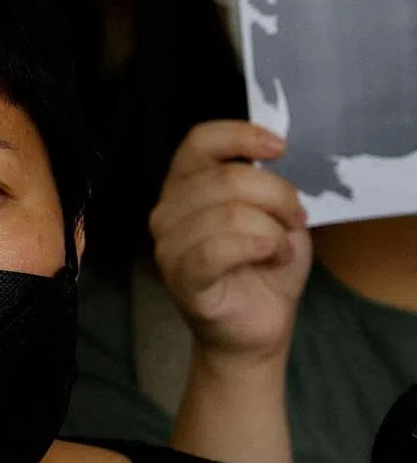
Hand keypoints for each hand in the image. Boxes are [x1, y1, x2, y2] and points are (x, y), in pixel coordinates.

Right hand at [150, 121, 311, 367]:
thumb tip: (270, 154)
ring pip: (228, 214)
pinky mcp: (182, 279)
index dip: (240, 135)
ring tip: (279, 249)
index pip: (199, 141)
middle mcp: (167, 210)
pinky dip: (254, 247)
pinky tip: (269, 254)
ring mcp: (169, 246)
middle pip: (226, 178)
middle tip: (295, 219)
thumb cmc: (262, 267)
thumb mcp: (272, 213)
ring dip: (271, 230)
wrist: (257, 327)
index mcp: (185, 186)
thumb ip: (262, 182)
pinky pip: (215, 251)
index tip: (279, 148)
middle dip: (276, 196)